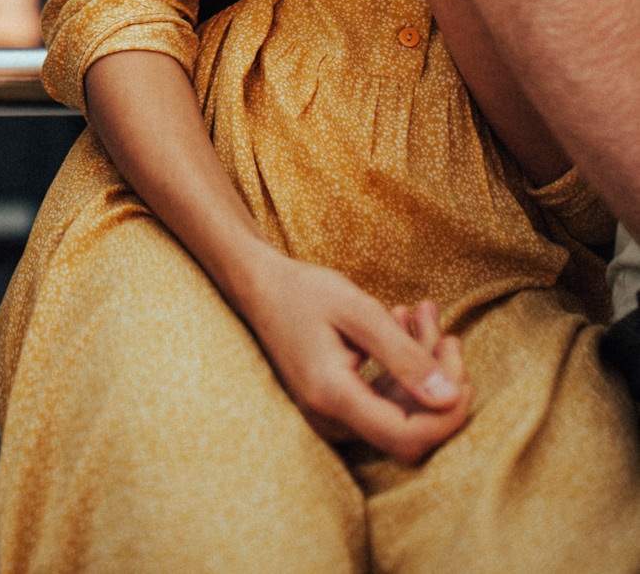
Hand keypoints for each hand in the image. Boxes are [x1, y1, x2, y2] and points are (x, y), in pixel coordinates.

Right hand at [246, 253, 471, 462]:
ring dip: (422, 366)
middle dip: (438, 381)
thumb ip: (404, 355)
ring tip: (423, 313)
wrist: (260, 287)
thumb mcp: (358, 311)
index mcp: (333, 397)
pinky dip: (403, 366)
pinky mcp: (338, 406)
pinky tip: (403, 324)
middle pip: (410, 424)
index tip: (465, 373)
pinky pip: (385, 398)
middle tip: (446, 330)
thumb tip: (451, 397)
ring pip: (401, 409)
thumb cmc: (303, 292)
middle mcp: (332, 419)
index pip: (408, 437)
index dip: (447, 416)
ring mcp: (333, 417)